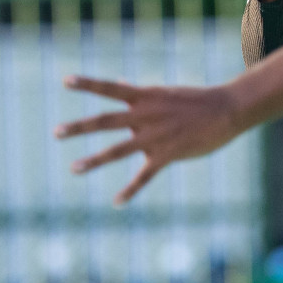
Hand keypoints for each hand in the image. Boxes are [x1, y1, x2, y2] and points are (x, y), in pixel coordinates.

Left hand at [57, 77, 251, 204]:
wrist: (226, 110)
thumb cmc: (195, 100)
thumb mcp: (164, 92)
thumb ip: (138, 93)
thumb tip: (118, 84)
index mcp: (145, 96)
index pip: (110, 88)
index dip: (87, 83)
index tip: (65, 80)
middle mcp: (146, 115)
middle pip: (106, 121)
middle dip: (79, 127)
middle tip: (56, 133)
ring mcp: (156, 135)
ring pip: (119, 149)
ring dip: (95, 160)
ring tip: (74, 168)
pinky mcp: (168, 154)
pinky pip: (144, 176)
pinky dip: (130, 190)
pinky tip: (117, 202)